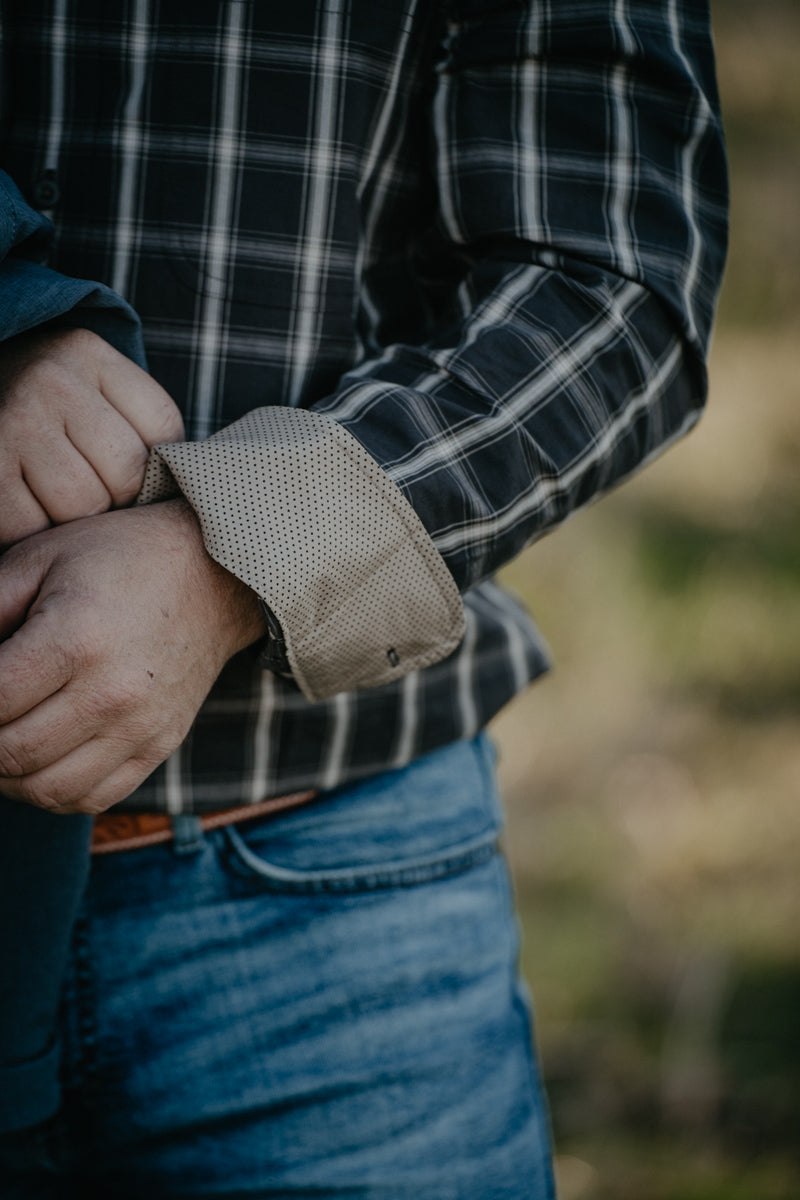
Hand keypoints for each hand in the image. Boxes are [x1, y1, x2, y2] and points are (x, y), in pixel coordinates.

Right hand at [0, 327, 183, 546]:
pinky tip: (29, 509)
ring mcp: (15, 421)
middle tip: (90, 488)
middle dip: (116, 496)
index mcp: (88, 352)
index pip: (164, 427)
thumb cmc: (40, 412)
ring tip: (58, 499)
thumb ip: (135, 423)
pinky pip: (33, 528)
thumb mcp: (88, 390)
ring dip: (77, 520)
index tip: (126, 465)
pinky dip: (35, 533)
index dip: (154, 464)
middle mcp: (51, 379)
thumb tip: (185, 491)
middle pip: (128, 474)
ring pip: (84, 506)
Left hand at [0, 501, 264, 812]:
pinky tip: (38, 762)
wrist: (216, 576)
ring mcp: (140, 727)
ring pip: (47, 790)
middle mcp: (111, 694)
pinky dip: (52, 792)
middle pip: (11, 754)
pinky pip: (92, 798)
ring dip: (8, 776)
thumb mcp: (42, 558)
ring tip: (0, 745)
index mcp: (75, 640)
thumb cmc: (121, 558)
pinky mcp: (159, 746)